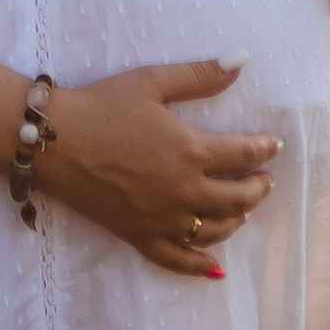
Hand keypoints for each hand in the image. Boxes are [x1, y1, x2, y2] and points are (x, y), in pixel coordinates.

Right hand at [38, 58, 278, 277]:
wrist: (56, 142)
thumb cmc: (103, 106)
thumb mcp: (152, 82)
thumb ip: (199, 76)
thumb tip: (240, 61)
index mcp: (190, 151)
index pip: (243, 155)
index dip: (264, 149)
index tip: (273, 145)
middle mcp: (184, 191)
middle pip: (238, 198)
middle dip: (258, 188)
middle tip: (265, 180)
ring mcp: (163, 220)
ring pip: (215, 230)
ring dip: (238, 220)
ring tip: (244, 209)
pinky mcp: (140, 237)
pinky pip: (179, 260)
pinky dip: (201, 267)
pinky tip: (215, 268)